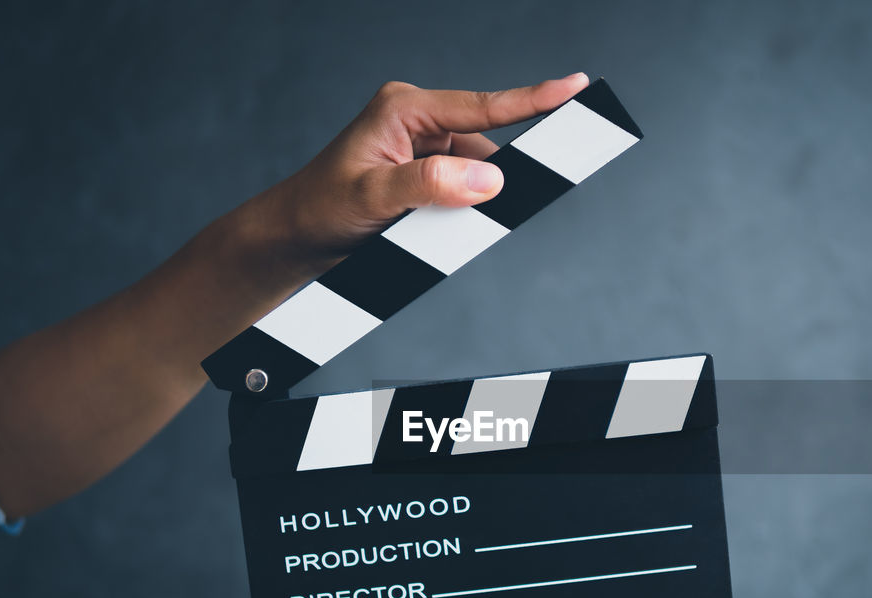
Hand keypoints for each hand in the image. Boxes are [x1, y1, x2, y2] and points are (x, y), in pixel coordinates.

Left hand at [263, 72, 589, 263]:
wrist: (297, 236)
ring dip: (475, 200)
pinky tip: (438, 227)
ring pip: (479, 171)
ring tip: (429, 226)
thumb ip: (429, 184)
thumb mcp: (373, 197)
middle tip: (502, 197)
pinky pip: (466, 188)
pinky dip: (466, 210)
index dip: (533, 98)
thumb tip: (488, 178)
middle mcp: (419, 120)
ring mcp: (425, 148)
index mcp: (405, 107)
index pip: (481, 105)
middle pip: (486, 140)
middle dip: (496, 174)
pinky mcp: (428, 174)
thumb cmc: (322, 209)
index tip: (574, 86)